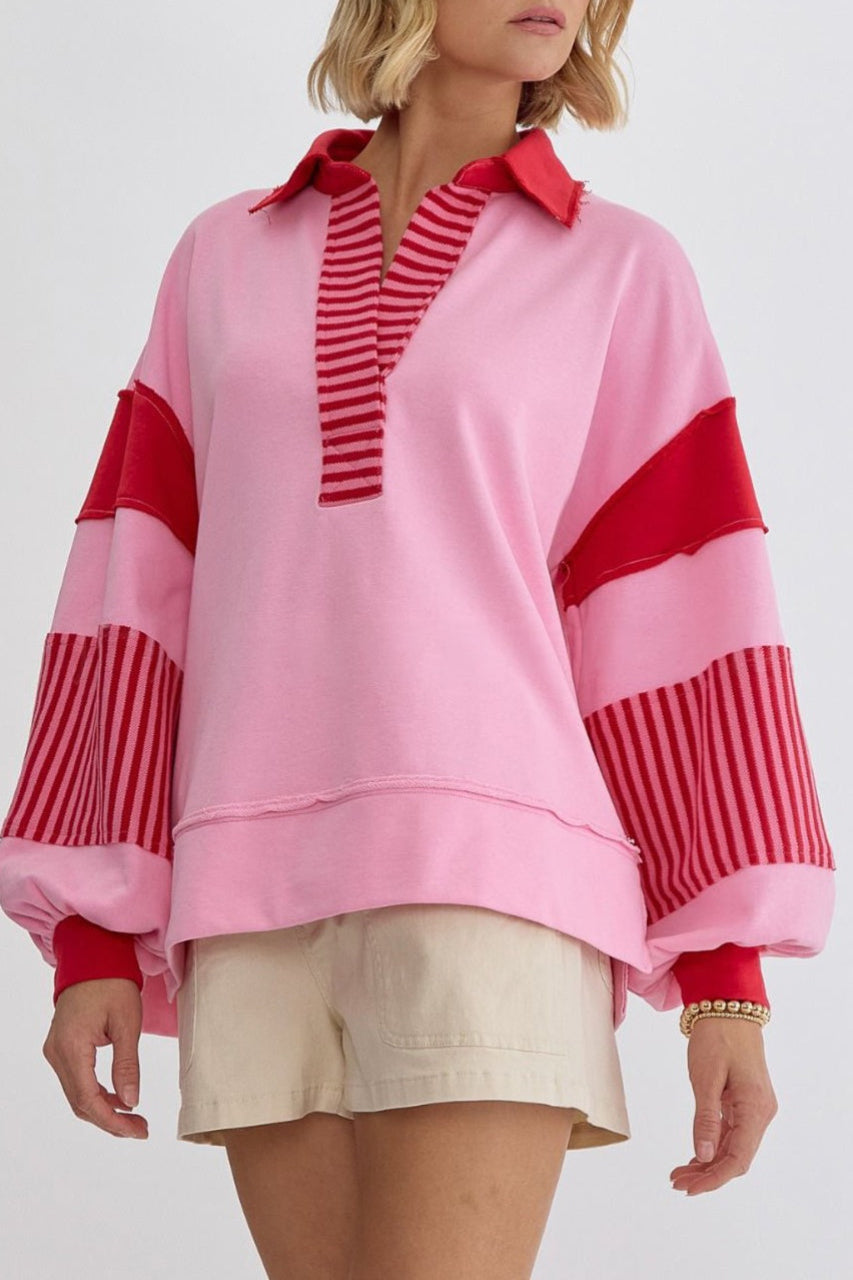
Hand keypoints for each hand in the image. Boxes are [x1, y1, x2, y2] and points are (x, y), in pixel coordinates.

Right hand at [42, 978, 148, 1138]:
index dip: (113, 1122)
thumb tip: (131, 1102)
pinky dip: (95, 1094)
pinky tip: (118, 1098)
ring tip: (134, 1118)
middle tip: (141, 1128)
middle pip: (79, 1103)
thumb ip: (127, 1065)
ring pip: (76, 1095)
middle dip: (110, 1120)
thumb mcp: (127, 1023)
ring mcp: (55, 1051)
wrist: (93, 957)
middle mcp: (56, 1053)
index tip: (137, 1130)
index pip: (88, 1100)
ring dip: (103, 1110)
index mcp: (72, 1047)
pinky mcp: (60, 1048)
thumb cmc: (113, 984)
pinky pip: (75, 1081)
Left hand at [669, 1016, 776, 1194]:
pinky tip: (696, 1155)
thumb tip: (705, 1157)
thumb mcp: (706, 1078)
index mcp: (756, 1109)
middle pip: (736, 1157)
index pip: (738, 1159)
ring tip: (680, 1172)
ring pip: (733, 1147)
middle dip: (708, 1174)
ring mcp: (754, 1107)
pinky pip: (732, 1132)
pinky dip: (713, 1145)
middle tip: (677, 1181)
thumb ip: (706, 1119)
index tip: (689, 1188)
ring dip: (709, 1162)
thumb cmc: (717, 1037)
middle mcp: (760, 1112)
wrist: (727, 1007)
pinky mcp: (744, 1100)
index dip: (714, 1179)